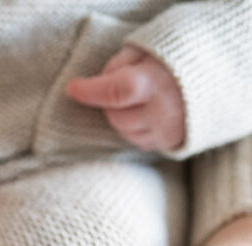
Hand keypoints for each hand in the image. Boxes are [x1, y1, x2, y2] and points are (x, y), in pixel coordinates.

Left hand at [67, 45, 184, 151]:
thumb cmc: (181, 54)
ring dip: (121, 114)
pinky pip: (136, 139)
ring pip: (122, 129)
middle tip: (128, 82)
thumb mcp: (150, 46)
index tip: (73, 88)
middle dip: (111, 100)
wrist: (227, 71)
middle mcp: (162, 112)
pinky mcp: (170, 143)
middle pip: (114, 114)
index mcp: (158, 83)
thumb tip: (98, 83)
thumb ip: (121, 63)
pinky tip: (146, 110)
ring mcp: (167, 131)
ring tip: (141, 96)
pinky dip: (134, 126)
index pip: (115, 91)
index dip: (90, 91)